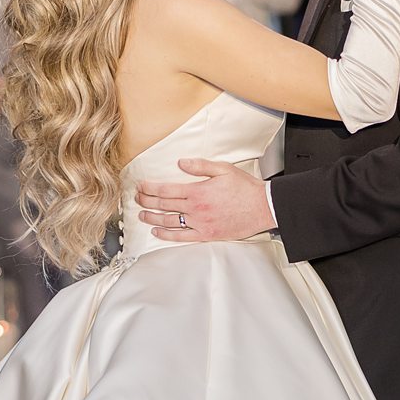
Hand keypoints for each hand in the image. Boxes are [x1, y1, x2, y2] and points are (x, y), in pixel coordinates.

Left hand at [135, 159, 272, 242]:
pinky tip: (157, 231)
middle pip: (163, 205)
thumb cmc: (245, 188)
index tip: (141, 186)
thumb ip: (200, 166)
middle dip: (146, 201)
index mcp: (198, 191)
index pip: (165, 190)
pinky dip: (167, 235)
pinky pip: (181, 237)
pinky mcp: (206, 235)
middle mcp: (196, 208)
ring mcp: (200, 223)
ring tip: (141, 215)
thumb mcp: (223, 169)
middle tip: (137, 198)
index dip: (149, 188)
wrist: (262, 207)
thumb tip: (181, 163)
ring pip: (169, 221)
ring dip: (152, 218)